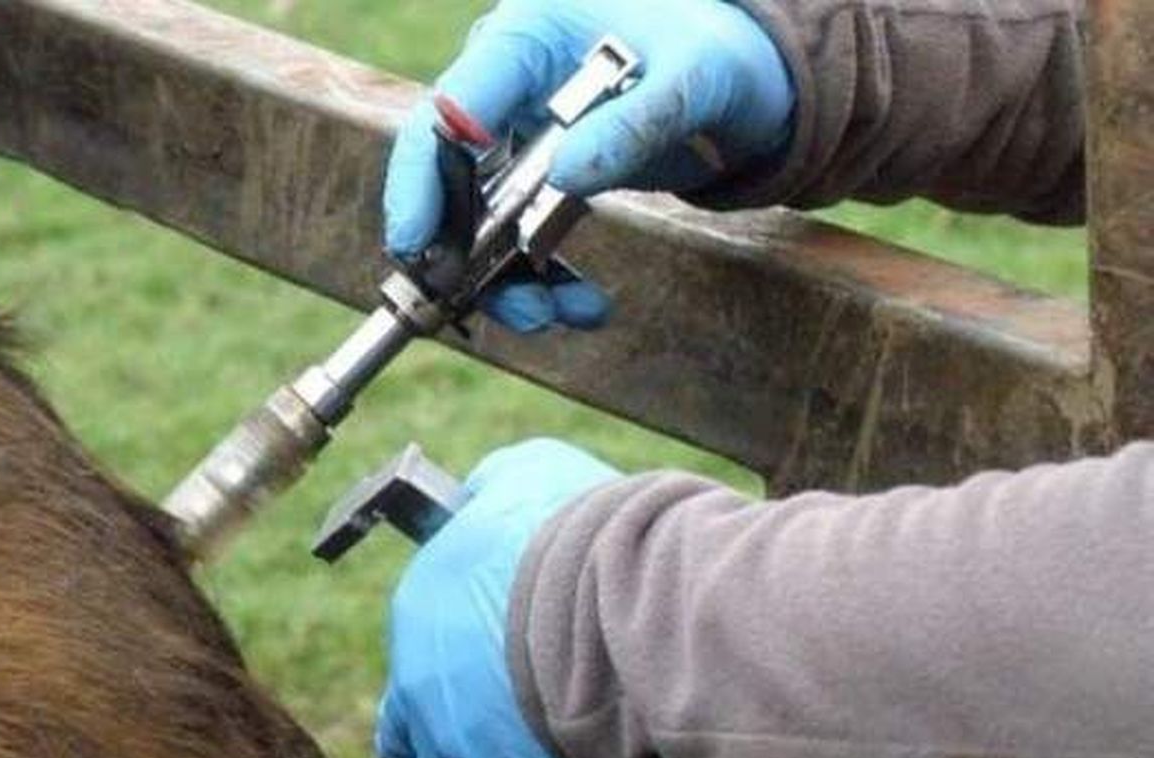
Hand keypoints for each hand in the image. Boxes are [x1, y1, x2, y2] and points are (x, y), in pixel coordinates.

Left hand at [376, 439, 623, 757]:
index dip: (451, 664)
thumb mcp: (523, 475)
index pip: (413, 655)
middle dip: (437, 743)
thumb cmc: (580, 530)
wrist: (628, 601)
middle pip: (404, 741)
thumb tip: (479, 493)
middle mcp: (420, 692)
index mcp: (418, 616)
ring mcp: (461, 756)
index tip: (488, 665)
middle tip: (483, 736)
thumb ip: (490, 490)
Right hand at [385, 0, 793, 332]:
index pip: (449, 109)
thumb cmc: (718, 53)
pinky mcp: (542, 177)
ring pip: (482, 220)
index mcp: (525, 37)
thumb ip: (631, 123)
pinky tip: (584, 306)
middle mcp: (508, 87)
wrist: (742, 75)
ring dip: (509, 280)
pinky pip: (521, 237)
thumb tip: (563, 175)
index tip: (418, 242)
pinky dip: (544, 279)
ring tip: (555, 317)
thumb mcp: (693, 79)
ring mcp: (521, 135)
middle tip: (499, 303)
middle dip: (467, 250)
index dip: (421, 177)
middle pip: (451, 176)